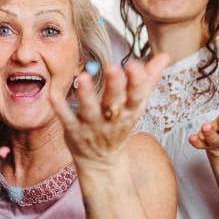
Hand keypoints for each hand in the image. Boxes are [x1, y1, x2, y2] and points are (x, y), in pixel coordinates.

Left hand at [51, 55, 169, 167]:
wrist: (102, 162)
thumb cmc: (119, 125)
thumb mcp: (136, 105)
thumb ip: (148, 79)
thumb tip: (165, 56)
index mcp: (129, 110)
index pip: (136, 96)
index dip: (136, 82)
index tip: (133, 65)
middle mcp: (112, 118)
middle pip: (115, 101)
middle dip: (115, 86)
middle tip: (112, 68)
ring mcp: (92, 125)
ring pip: (90, 110)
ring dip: (87, 95)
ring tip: (82, 77)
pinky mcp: (74, 131)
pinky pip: (67, 118)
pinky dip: (61, 107)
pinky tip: (54, 94)